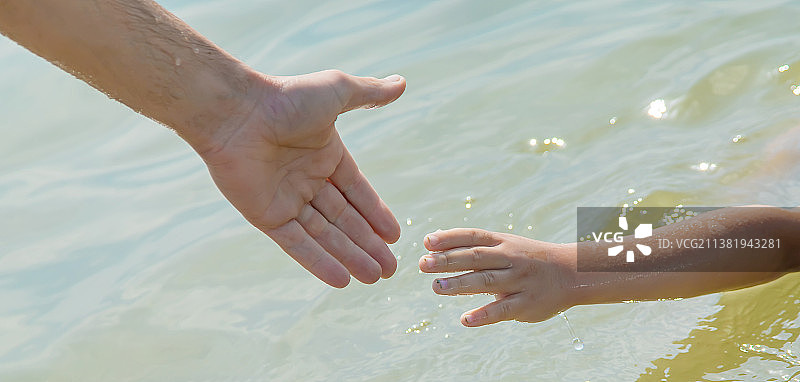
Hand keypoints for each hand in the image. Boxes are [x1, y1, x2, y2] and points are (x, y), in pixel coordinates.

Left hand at [198, 70, 404, 287]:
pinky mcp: (266, 216)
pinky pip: (297, 243)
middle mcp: (307, 180)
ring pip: (326, 235)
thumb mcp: (337, 91)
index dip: (376, 214)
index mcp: (325, 155)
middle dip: (368, 244)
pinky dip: (318, 262)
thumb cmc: (285, 97)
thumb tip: (402, 83)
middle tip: (391, 269)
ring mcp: (286, 199)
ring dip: (350, 257)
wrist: (236, 112)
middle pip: (345, 219)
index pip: (357, 191)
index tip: (394, 236)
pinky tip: (341, 280)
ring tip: (374, 278)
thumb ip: (369, 93)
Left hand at [419, 228, 577, 325]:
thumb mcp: (505, 245)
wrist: (572, 273)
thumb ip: (473, 246)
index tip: (427, 242)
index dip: (450, 238)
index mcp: (503, 243)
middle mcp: (510, 259)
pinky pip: (503, 310)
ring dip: (460, 285)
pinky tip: (465, 319)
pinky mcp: (526, 304)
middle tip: (423, 264)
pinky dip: (484, 315)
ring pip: (487, 282)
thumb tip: (434, 242)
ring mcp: (519, 281)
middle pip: (475, 258)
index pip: (473, 236)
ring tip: (436, 287)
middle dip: (448, 261)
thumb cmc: (528, 259)